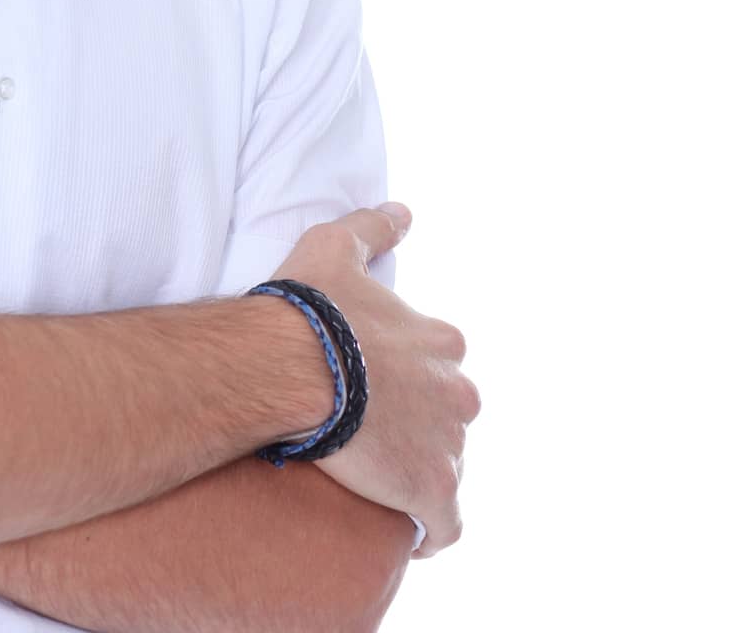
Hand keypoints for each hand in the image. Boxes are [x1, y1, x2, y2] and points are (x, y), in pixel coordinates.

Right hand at [265, 204, 479, 557]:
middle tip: (370, 433)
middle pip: (448, 414)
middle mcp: (457, 391)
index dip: (409, 375)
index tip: (379, 386)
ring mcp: (448, 444)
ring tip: (375, 481)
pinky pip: (445, 525)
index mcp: (439, 341)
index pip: (440, 361)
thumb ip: (373, 226)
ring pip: (445, 465)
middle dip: (420, 424)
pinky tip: (406, 536)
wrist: (291, 368)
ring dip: (418, 473)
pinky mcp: (433, 491)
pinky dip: (431, 532)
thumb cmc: (310, 309)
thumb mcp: (336, 246)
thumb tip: (404, 210)